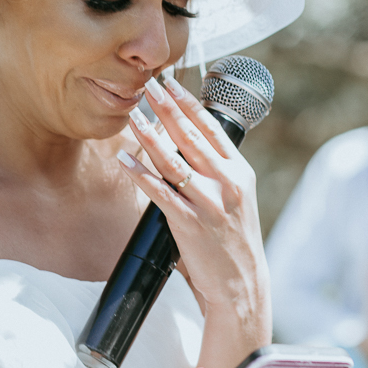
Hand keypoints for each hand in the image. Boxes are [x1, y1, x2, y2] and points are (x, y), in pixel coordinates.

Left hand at [118, 76, 268, 350]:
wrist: (242, 285)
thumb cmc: (234, 242)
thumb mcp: (237, 200)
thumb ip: (218, 172)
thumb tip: (190, 142)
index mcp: (240, 173)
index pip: (212, 128)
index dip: (189, 102)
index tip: (172, 81)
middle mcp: (227, 183)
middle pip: (190, 136)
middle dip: (167, 107)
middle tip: (148, 83)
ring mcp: (209, 202)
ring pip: (173, 159)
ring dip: (148, 133)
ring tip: (131, 114)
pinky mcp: (190, 223)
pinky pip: (159, 191)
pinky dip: (140, 172)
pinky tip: (124, 158)